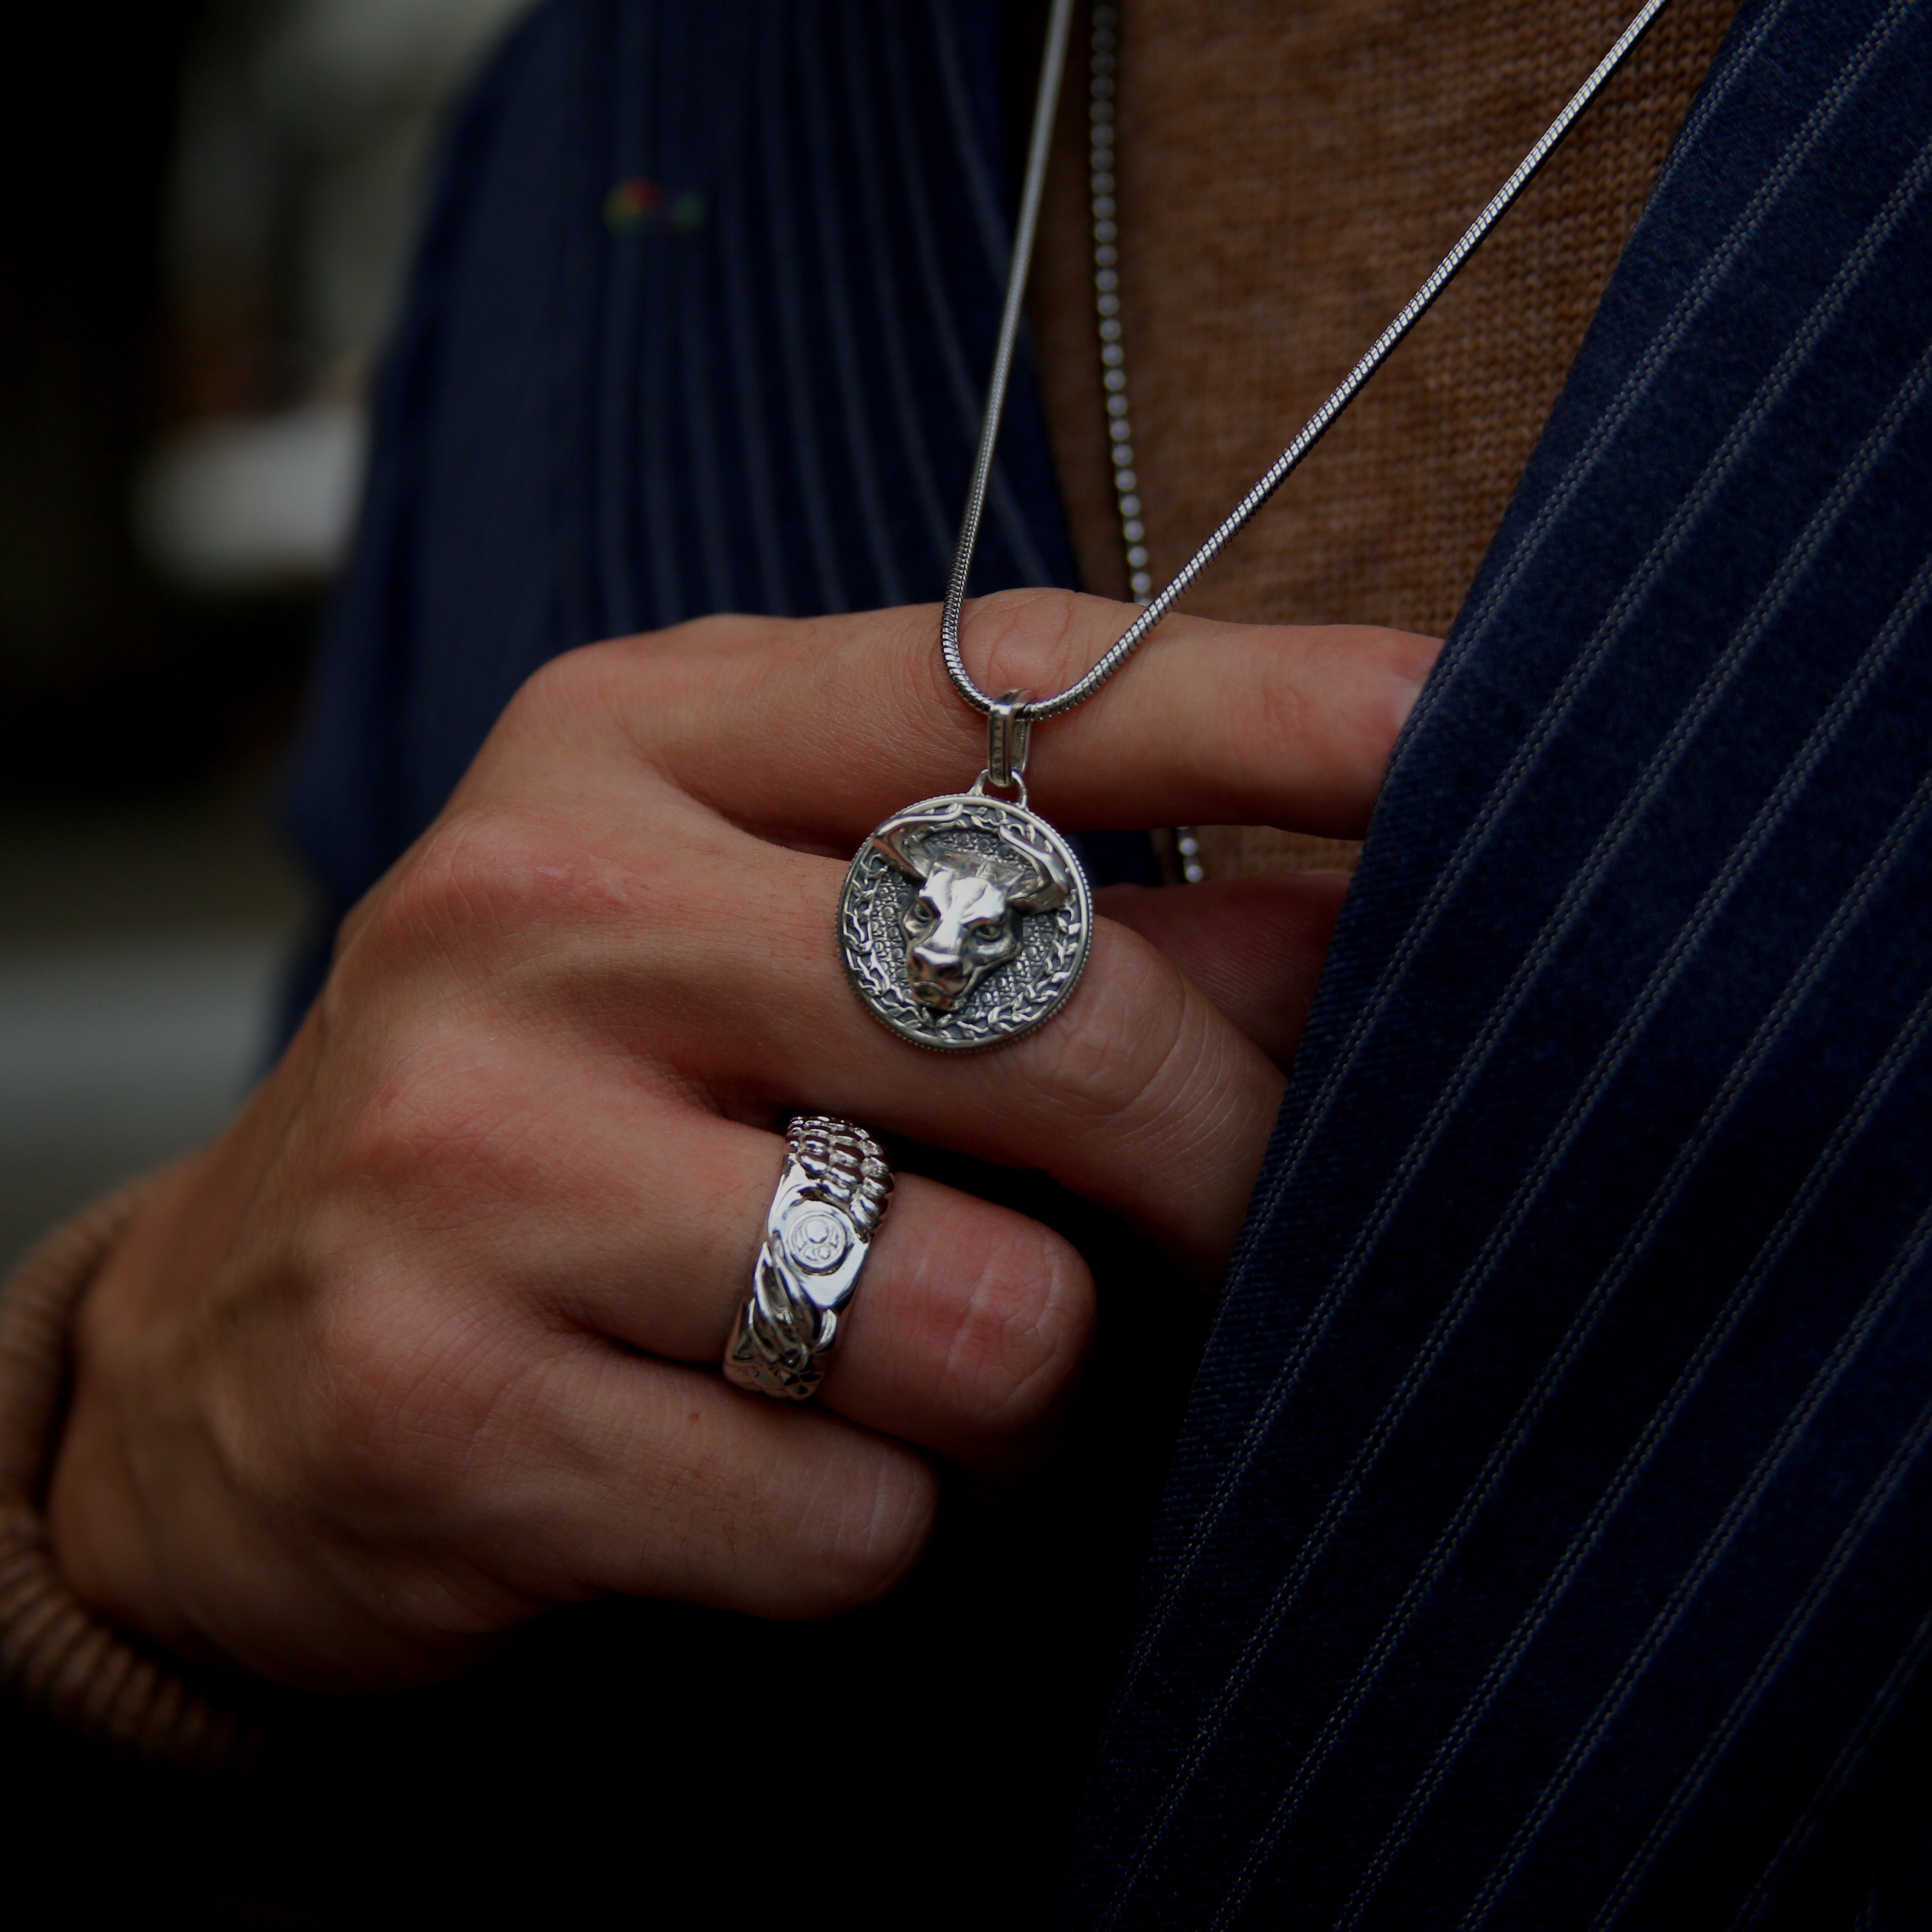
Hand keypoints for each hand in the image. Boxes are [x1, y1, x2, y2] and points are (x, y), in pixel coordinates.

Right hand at [47, 590, 1435, 1692]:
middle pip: (1045, 1018)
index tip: (1458, 721)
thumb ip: (1042, 922)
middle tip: (1236, 1222)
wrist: (236, 1353)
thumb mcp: (767, 949)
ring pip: (982, 1310)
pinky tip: (753, 1462)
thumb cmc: (571, 1108)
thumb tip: (1342, 920)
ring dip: (1016, 1377)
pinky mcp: (448, 1404)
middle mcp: (538, 913)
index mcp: (627, 746)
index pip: (993, 686)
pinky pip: (853, 1512)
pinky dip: (873, 1523)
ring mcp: (472, 1157)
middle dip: (1212, 1162)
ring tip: (904, 1354)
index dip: (1258, 704)